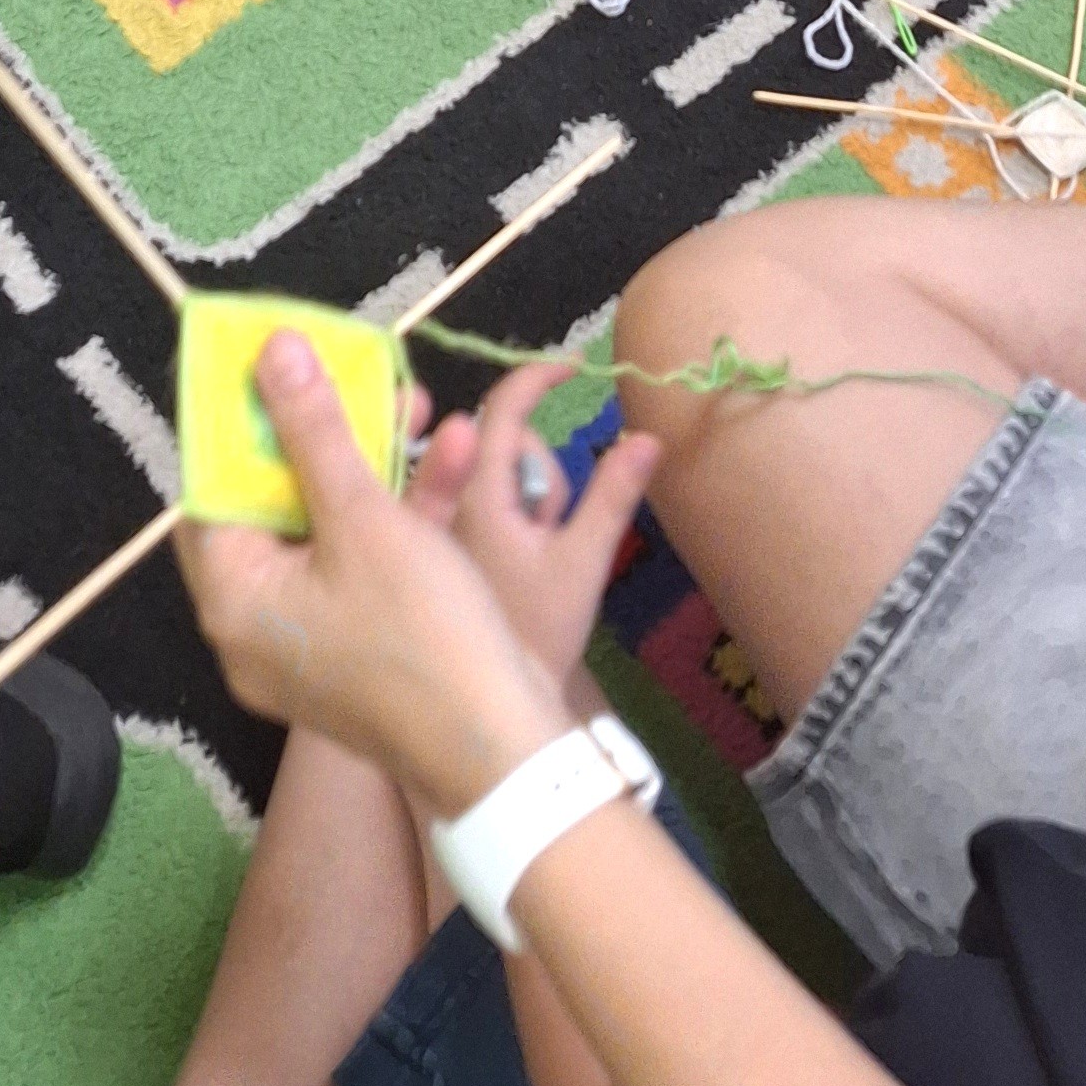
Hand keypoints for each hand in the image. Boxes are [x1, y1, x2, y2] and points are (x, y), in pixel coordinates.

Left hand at [177, 332, 570, 816]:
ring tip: (416, 403)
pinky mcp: (360, 653)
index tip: (273, 363)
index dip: (242, 422)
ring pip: (327, 531)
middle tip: (349, 377)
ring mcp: (309, 645)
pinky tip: (453, 455)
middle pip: (271, 507)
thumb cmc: (421, 631)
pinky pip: (363, 567)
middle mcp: (254, 629)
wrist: (503, 751)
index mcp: (232, 600)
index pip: (211, 490)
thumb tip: (271, 350)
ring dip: (372, 466)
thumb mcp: (364, 517)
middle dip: (320, 435)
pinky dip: (398, 517)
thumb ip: (314, 430)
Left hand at [411, 363, 660, 689]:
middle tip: (556, 519)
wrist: (493, 716)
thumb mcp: (583, 561)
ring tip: (543, 547)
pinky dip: (511, 508)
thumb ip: (614, 493)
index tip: (574, 369)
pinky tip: (527, 545)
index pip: (499, 409)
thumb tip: (650, 435)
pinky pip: (481, 501)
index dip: (536, 380)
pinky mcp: (437, 550)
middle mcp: (443, 499)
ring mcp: (436, 525)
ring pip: (493, 473)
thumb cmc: (536, 635)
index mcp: (472, 494)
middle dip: (538, 465)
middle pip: (498, 441)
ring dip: (529, 495)